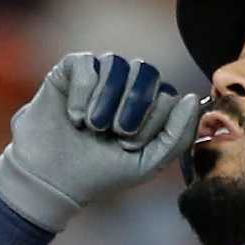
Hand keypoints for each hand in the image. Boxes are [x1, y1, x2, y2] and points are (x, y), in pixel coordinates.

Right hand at [0, 53, 202, 231]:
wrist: (53, 180)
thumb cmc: (101, 172)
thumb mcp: (147, 164)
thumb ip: (177, 136)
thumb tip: (191, 98)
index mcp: (149, 105)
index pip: (167, 94)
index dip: (152, 121)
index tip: (128, 146)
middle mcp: (127, 84)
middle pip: (147, 73)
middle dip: (134, 108)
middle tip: (115, 134)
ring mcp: (100, 73)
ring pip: (118, 65)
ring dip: (107, 101)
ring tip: (93, 127)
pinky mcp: (72, 69)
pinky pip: (87, 64)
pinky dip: (82, 93)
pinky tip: (74, 117)